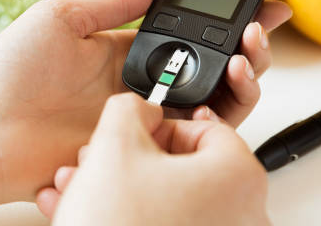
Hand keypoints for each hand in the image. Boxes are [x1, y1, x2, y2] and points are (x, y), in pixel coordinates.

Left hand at [0, 0, 289, 201]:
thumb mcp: (62, 18)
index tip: (256, 5)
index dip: (223, 19)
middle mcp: (138, 84)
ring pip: (210, 103)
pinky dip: (215, 120)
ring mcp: (141, 118)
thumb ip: (115, 2)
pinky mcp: (137, 150)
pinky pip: (188, 138)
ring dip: (240, 81)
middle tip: (258, 31)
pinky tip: (221, 96)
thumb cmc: (10, 70)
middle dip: (244, 48)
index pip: (186, 32)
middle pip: (208, 68)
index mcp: (122, 50)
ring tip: (246, 58)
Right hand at [37, 93, 270, 224]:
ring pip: (165, 197)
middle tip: (100, 158)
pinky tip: (85, 209)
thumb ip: (129, 107)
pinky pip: (162, 224)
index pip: (207, 128)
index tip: (134, 134)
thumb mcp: (112, 144)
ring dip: (118, 185)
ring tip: (80, 185)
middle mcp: (241, 215)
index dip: (161, 126)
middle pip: (183, 165)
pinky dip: (127, 213)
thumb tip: (138, 107)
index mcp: (237, 177)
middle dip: (128, 157)